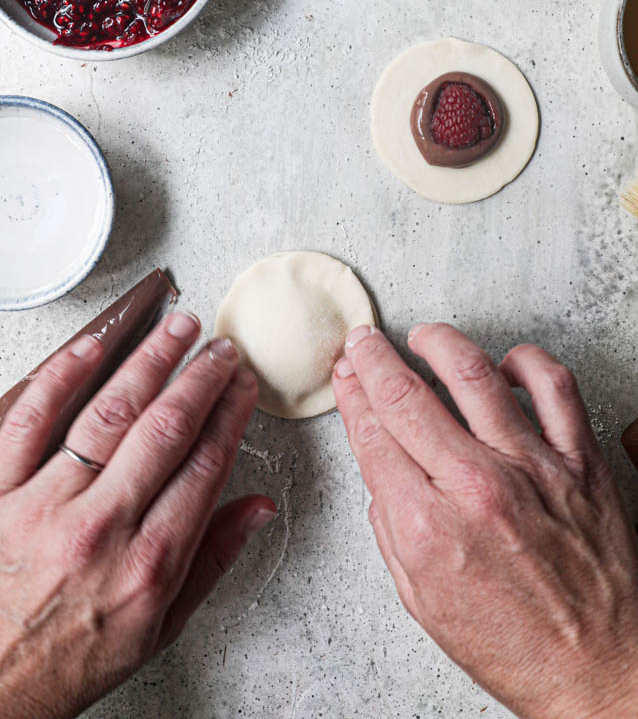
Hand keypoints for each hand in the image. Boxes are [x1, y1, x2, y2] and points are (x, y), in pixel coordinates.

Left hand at [0, 312, 275, 718]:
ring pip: (107, 413)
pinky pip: (30, 419)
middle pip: (165, 428)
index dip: (231, 414)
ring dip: (149, 362)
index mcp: (150, 562)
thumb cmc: (71, 658)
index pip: (205, 463)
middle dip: (202, 378)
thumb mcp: (161, 627)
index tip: (243, 386)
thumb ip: (214, 559)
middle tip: (221, 349)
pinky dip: (62, 376)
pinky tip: (94, 347)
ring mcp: (45, 505)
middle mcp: (101, 527)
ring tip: (177, 328)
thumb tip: (259, 508)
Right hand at [333, 324, 637, 718]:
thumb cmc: (517, 649)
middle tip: (365, 343)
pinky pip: (554, 385)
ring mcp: (532, 466)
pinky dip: (525, 360)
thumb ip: (393, 531)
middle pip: (407, 395)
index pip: (374, 434)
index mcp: (428, 527)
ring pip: (473, 372)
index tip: (346, 376)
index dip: (352, 395)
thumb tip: (383, 474)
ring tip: (424, 336)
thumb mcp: (422, 603)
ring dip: (438, 341)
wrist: (599, 674)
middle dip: (374, 358)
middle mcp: (477, 486)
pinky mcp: (580, 459)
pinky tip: (505, 362)